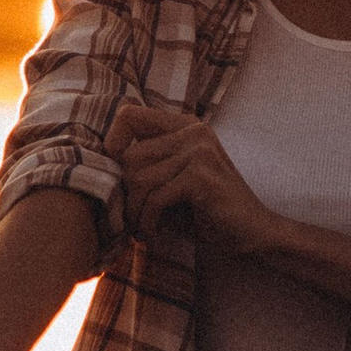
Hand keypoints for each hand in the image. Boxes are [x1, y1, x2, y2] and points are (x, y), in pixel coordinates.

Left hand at [107, 96, 275, 252]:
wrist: (252, 233)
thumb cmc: (205, 212)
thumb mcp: (172, 181)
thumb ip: (145, 167)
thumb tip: (97, 169)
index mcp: (185, 126)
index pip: (128, 115)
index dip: (112, 143)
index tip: (118, 178)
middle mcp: (192, 131)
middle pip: (129, 156)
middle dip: (125, 195)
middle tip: (131, 219)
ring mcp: (198, 151)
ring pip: (138, 179)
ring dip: (135, 213)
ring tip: (142, 229)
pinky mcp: (201, 176)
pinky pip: (154, 199)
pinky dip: (148, 222)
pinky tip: (154, 234)